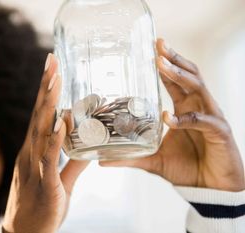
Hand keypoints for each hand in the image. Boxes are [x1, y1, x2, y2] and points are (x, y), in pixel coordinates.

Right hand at [2, 54, 88, 232]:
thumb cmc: (41, 206)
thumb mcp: (60, 181)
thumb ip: (73, 162)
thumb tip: (89, 145)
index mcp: (34, 152)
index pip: (40, 116)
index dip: (45, 92)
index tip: (51, 68)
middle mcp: (31, 155)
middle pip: (38, 116)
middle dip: (45, 88)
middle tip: (52, 61)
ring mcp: (35, 169)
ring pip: (42, 132)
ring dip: (48, 106)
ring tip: (55, 81)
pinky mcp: (45, 186)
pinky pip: (50, 160)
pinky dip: (55, 141)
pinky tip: (61, 123)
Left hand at [100, 38, 244, 191]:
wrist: (211, 189)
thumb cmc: (187, 169)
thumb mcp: (154, 161)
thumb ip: (130, 158)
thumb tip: (102, 161)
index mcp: (184, 109)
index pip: (174, 81)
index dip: (165, 63)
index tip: (152, 48)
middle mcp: (197, 108)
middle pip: (188, 75)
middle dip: (173, 59)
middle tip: (158, 45)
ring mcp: (210, 117)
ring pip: (198, 88)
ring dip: (179, 76)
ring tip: (162, 65)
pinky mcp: (219, 132)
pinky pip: (202, 121)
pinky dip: (185, 119)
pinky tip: (169, 118)